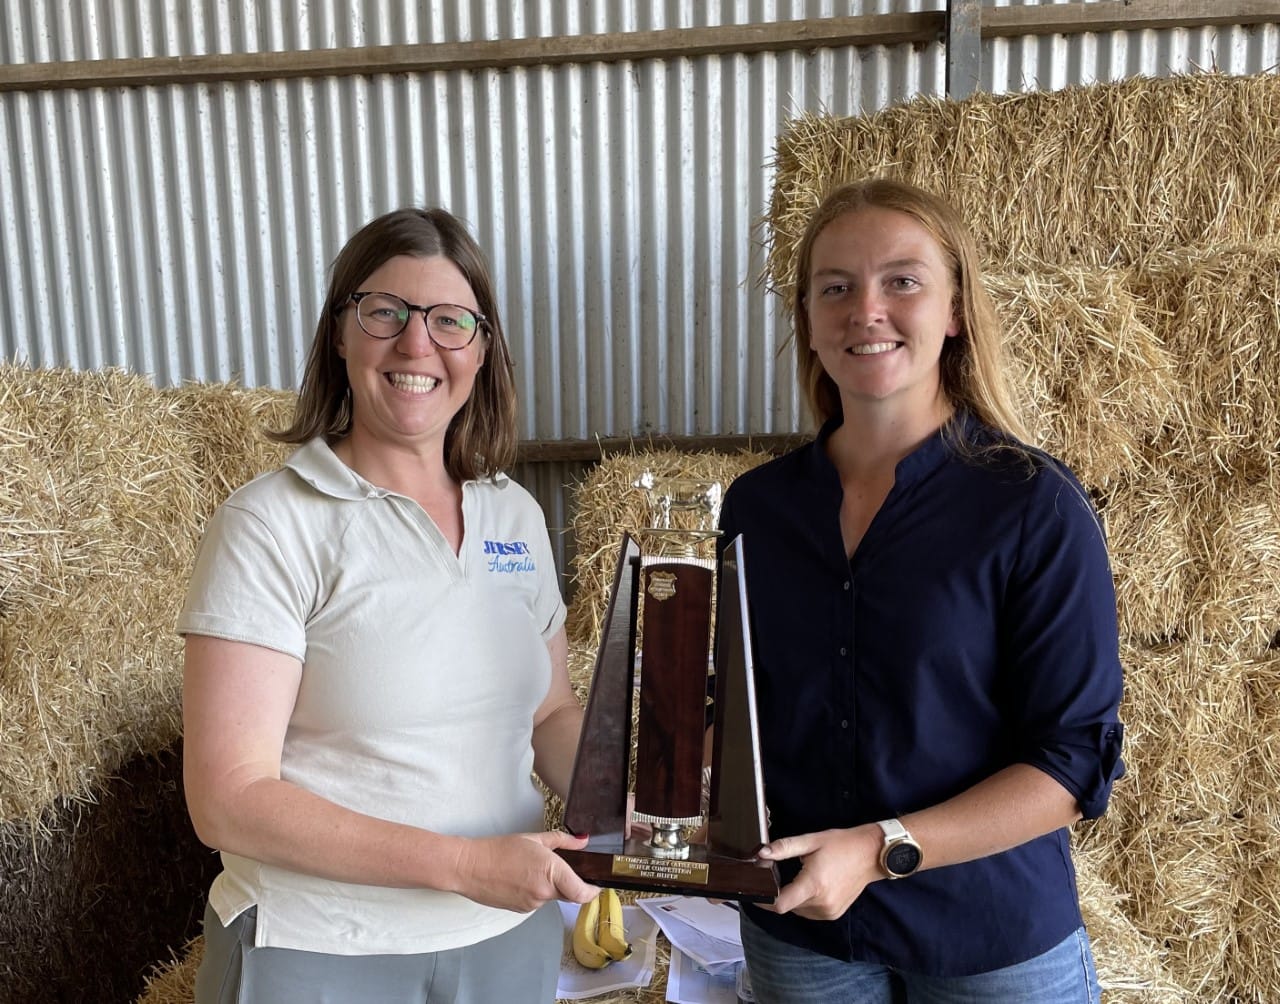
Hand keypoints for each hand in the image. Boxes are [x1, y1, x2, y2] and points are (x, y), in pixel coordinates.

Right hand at [455, 831, 599, 912]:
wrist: (470, 867)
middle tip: (561, 868)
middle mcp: (544, 893)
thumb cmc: (500, 849)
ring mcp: (532, 905)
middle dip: (569, 883)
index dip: (593, 892)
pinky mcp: (520, 911)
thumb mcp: (534, 839)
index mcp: (551, 873)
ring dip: (548, 886)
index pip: (582, 893)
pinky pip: (536, 901)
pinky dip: (535, 891)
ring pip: (550, 897)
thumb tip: (583, 840)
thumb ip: (562, 841)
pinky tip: (520, 878)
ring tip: (530, 868)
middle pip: (568, 894)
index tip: (597, 885)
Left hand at [757, 825, 880, 919]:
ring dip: (793, 898)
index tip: (754, 892)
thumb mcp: (811, 840)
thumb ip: (784, 848)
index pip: (780, 904)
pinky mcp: (833, 914)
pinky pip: (810, 912)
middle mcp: (821, 902)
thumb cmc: (841, 844)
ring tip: (801, 877)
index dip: (763, 901)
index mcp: (813, 884)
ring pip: (798, 910)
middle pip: (787, 906)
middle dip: (779, 893)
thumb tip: (761, 853)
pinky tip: (812, 886)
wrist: (870, 854)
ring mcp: (828, 911)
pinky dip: (805, 902)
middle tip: (779, 875)